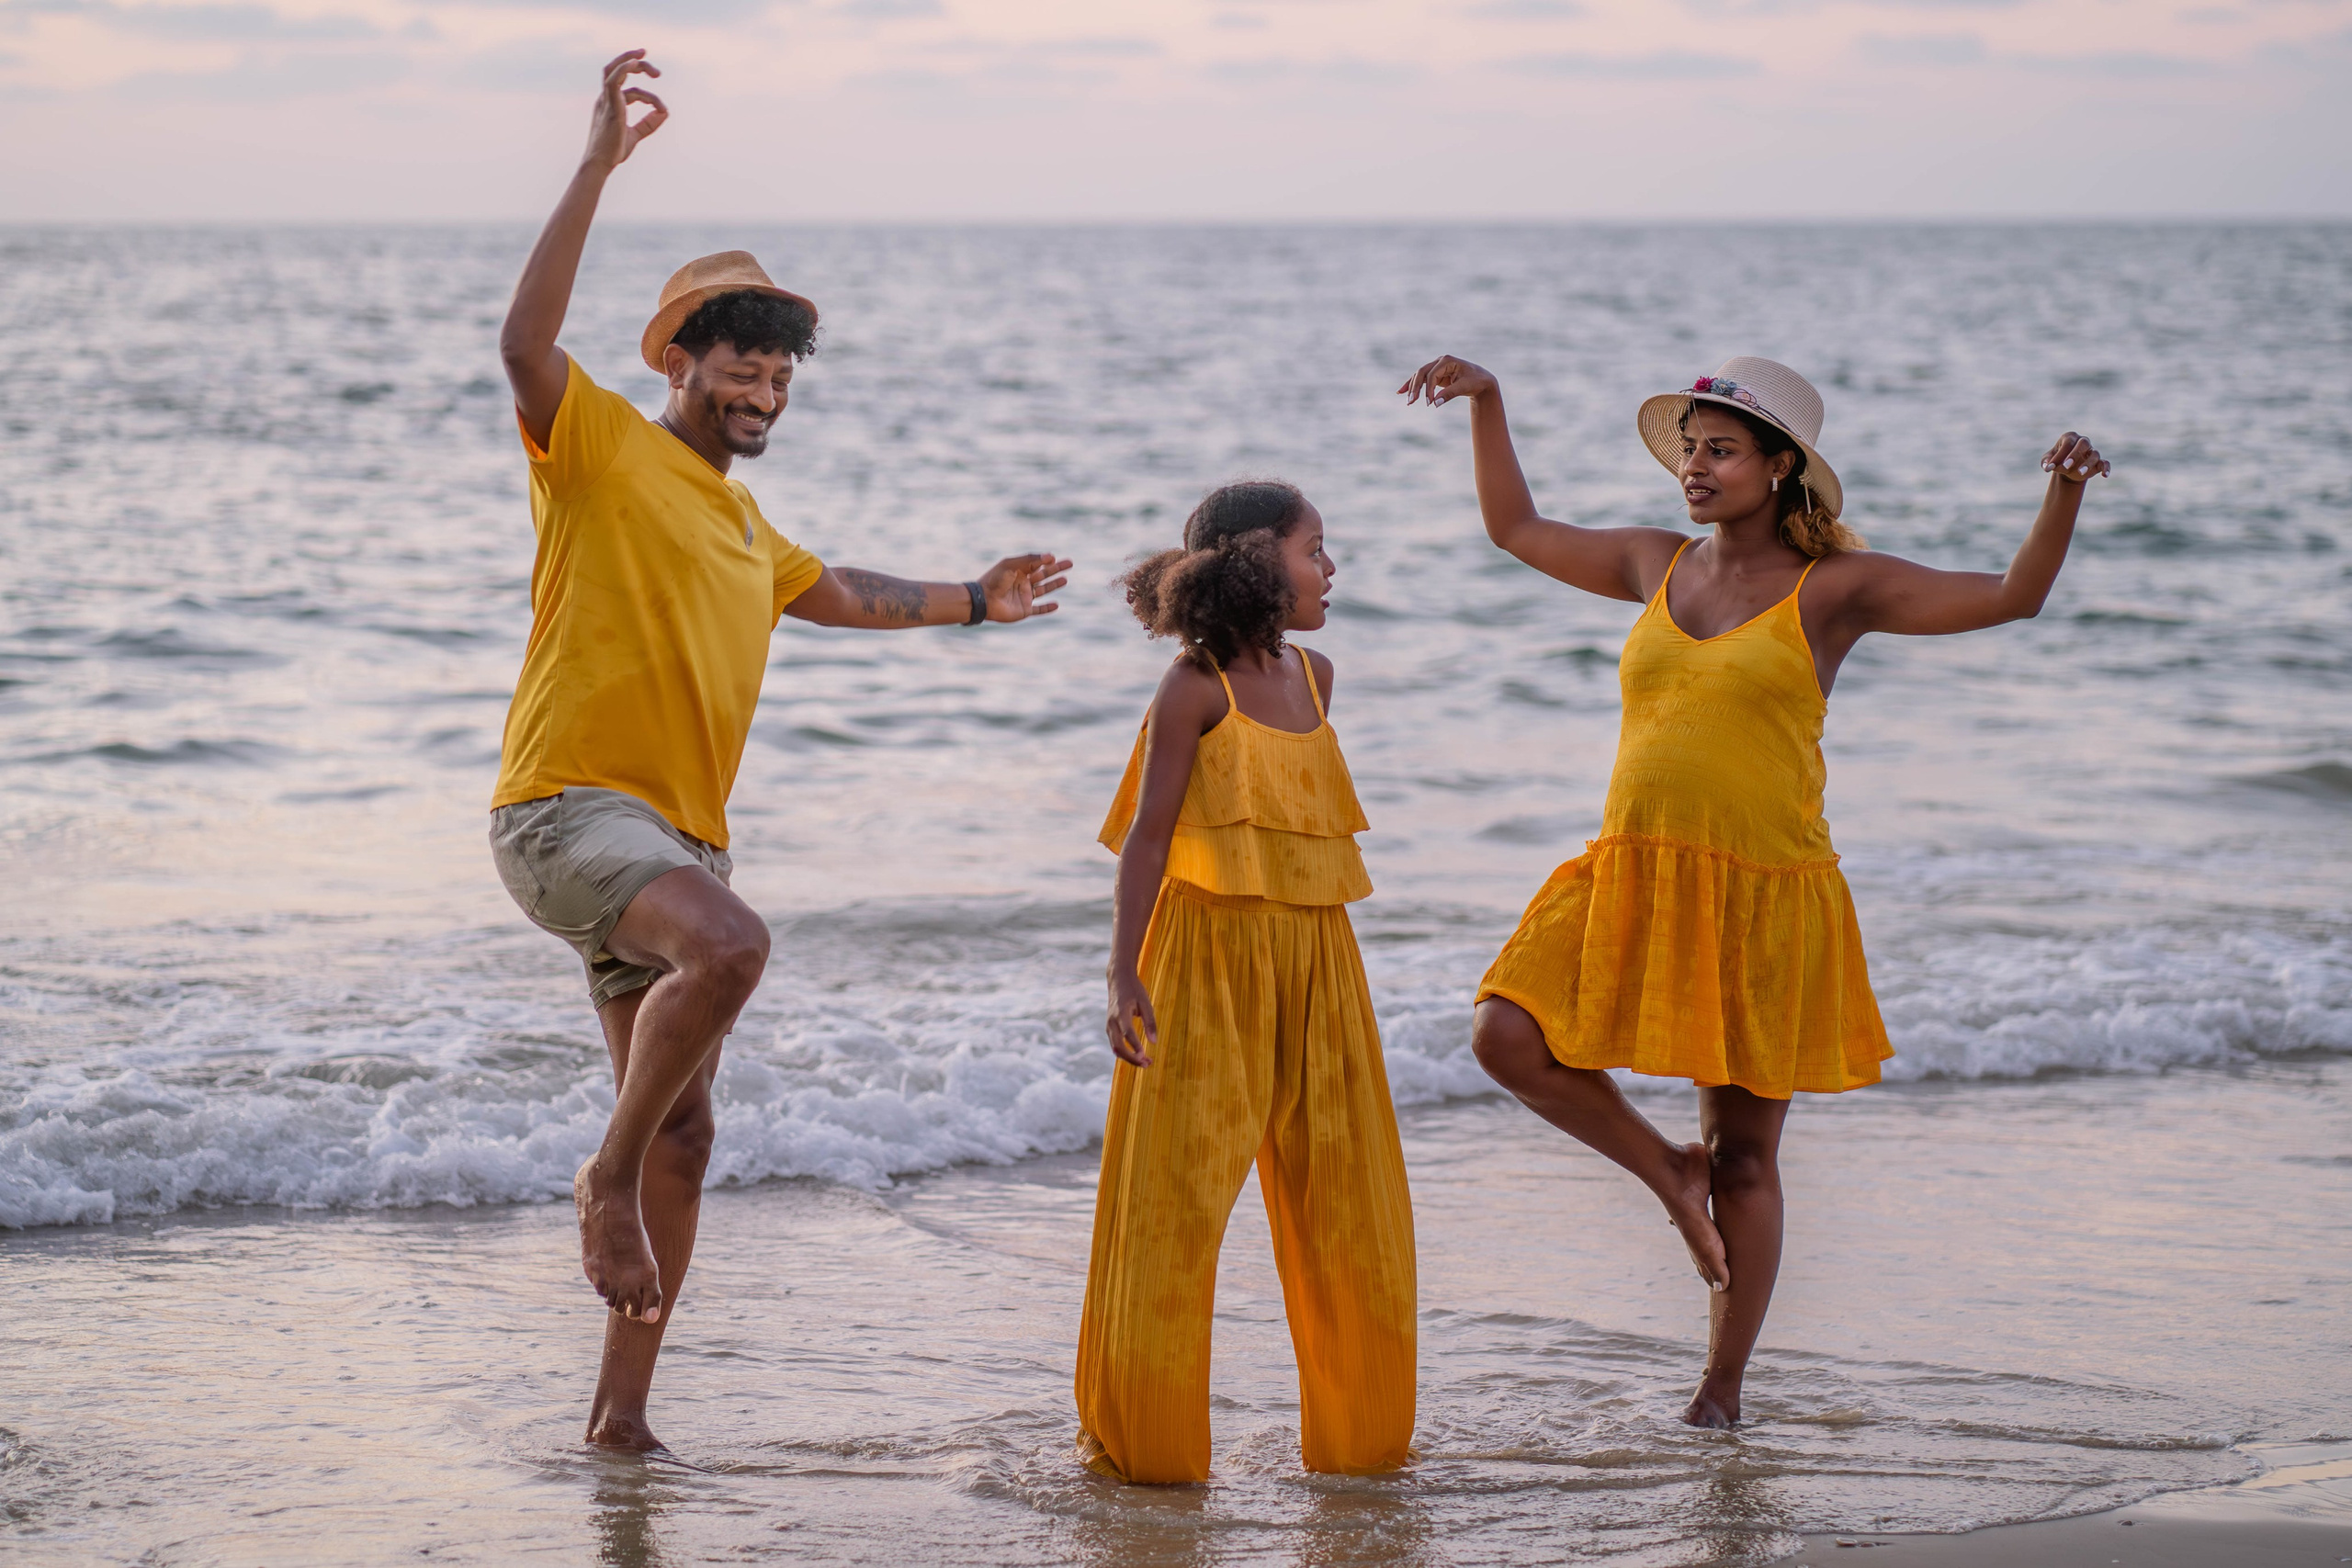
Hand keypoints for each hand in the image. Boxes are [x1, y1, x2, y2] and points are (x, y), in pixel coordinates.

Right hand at [584, 50, 667, 171]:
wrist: (600, 163)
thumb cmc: (613, 151)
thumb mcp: (636, 135)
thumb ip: (649, 124)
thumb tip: (665, 112)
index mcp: (611, 104)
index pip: (631, 91)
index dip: (649, 97)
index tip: (662, 109)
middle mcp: (606, 99)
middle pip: (618, 71)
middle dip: (636, 64)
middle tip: (656, 72)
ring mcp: (606, 100)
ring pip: (613, 70)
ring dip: (630, 61)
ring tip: (647, 59)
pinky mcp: (609, 105)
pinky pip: (613, 80)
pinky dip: (624, 68)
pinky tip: (636, 62)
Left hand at [980, 553, 1070, 620]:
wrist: (984, 600)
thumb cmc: (995, 580)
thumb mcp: (1011, 564)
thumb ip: (1030, 560)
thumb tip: (1050, 557)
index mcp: (1018, 571)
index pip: (1036, 563)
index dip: (1046, 560)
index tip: (1053, 558)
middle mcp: (1022, 583)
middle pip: (1043, 574)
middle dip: (1056, 569)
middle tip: (1070, 563)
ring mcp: (1024, 597)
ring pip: (1043, 590)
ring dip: (1054, 585)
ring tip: (1065, 579)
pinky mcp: (1024, 610)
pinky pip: (1038, 609)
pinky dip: (1047, 608)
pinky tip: (1056, 605)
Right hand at [1105, 969, 1157, 1066]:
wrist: (1118, 979)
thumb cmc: (1134, 990)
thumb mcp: (1145, 1002)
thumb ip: (1150, 1022)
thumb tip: (1154, 1042)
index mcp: (1121, 1013)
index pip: (1127, 1033)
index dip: (1135, 1045)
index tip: (1145, 1055)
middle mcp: (1112, 1021)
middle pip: (1118, 1046)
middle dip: (1132, 1058)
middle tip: (1147, 1064)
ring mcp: (1109, 1026)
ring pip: (1116, 1048)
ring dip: (1130, 1058)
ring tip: (1146, 1062)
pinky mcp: (1109, 1028)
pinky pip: (1115, 1045)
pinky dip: (1126, 1053)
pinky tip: (1138, 1055)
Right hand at [1398, 354, 1498, 407]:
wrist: (1482, 381)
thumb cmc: (1475, 381)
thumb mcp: (1464, 387)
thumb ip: (1449, 394)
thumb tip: (1434, 403)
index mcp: (1447, 360)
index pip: (1432, 374)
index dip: (1428, 389)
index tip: (1429, 403)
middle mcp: (1439, 361)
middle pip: (1422, 373)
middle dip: (1415, 387)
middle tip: (1411, 401)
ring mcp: (1436, 367)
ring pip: (1419, 376)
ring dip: (1412, 387)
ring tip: (1408, 401)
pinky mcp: (1435, 374)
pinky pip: (1421, 379)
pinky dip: (1412, 385)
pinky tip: (1401, 392)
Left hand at [2040, 431, 2109, 483]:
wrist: (2067, 469)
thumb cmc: (2057, 460)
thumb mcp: (2048, 460)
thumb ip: (2046, 462)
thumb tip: (2047, 467)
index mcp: (2070, 437)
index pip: (2067, 443)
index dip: (2059, 455)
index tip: (2050, 467)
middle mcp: (2083, 442)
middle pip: (2083, 443)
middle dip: (2075, 454)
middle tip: (2066, 466)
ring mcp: (2092, 451)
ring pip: (2095, 454)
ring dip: (2088, 463)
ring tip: (2080, 473)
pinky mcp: (2098, 462)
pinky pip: (2105, 463)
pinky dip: (2106, 468)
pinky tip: (2104, 475)